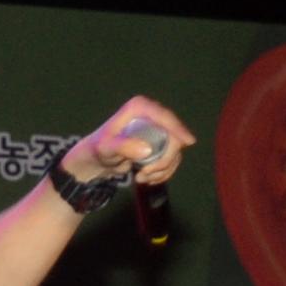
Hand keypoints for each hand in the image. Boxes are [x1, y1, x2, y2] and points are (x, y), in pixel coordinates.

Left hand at [71, 97, 195, 185]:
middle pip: (173, 136)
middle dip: (164, 160)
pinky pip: (172, 159)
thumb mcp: (107, 148)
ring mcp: (158, 130)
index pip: (165, 117)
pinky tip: (148, 178)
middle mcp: (152, 115)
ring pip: (174, 151)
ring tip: (141, 178)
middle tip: (145, 175)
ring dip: (162, 169)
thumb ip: (124, 147)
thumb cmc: (99, 149)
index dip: (178, 128)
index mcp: (140, 108)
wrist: (97, 160)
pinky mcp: (160, 143)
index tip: (188, 142)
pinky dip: (163, 172)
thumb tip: (147, 150)